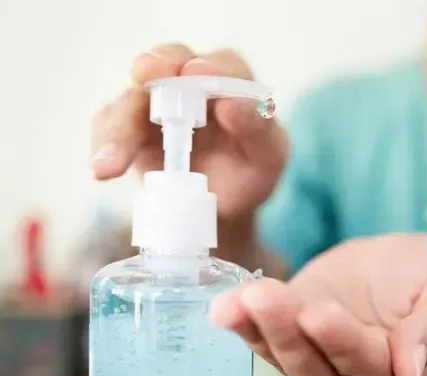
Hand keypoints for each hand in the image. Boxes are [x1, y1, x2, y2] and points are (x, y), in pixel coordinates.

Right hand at [91, 43, 287, 220]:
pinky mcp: (128, 125)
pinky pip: (109, 127)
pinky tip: (103, 169)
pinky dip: (105, 147)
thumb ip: (258, 129)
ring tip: (111, 164)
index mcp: (232, 83)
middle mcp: (190, 83)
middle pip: (169, 61)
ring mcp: (155, 102)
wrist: (219, 206)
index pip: (224, 65)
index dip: (210, 68)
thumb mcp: (268, 158)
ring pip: (131, 99)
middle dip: (157, 67)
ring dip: (120, 128)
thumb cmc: (248, 174)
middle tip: (145, 73)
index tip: (194, 74)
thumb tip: (232, 105)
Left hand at [210, 233, 426, 375]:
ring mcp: (318, 356)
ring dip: (258, 330)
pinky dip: (243, 323)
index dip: (340, 341)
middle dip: (287, 333)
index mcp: (397, 370)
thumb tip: (411, 370)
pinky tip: (224, 305)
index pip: (366, 363)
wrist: (404, 270)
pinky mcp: (292, 332)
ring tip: (236, 301)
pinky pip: (265, 336)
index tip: (317, 312)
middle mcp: (353, 375)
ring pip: (285, 357)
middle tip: (264, 296)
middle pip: (316, 368)